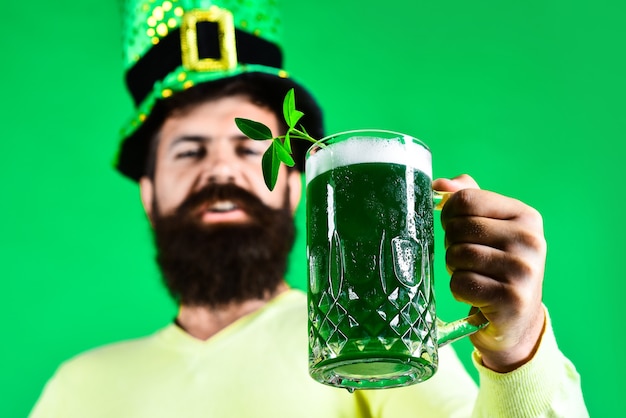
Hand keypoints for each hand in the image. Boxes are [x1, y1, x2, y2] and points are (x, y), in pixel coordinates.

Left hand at [433, 174, 545, 371]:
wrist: (515, 321)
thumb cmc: (494, 266)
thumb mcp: (487, 227)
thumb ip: (466, 198)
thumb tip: (440, 184)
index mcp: (526, 216)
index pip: (466, 199)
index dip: (448, 214)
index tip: (454, 228)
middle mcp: (531, 240)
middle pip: (458, 228)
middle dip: (451, 245)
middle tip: (467, 260)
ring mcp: (524, 271)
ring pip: (457, 255)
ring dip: (454, 269)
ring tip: (473, 276)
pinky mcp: (512, 300)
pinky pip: (461, 284)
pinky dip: (459, 290)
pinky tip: (475, 295)